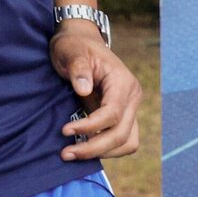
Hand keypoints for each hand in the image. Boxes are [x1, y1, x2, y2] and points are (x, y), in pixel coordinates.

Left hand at [51, 21, 141, 159]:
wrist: (81, 42)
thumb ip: (78, 67)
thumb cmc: (75, 46)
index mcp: (123, 82)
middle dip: (94, 148)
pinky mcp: (123, 117)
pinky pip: (122, 142)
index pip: (112, 114)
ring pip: (127, 143)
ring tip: (73, 154)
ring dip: (102, 153)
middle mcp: (132, 97)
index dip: (90, 126)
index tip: (65, 131)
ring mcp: (130, 108)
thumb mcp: (71, 50)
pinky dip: (105, 150)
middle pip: (121, 134)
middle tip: (65, 153)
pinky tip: (83, 148)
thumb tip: (84, 89)